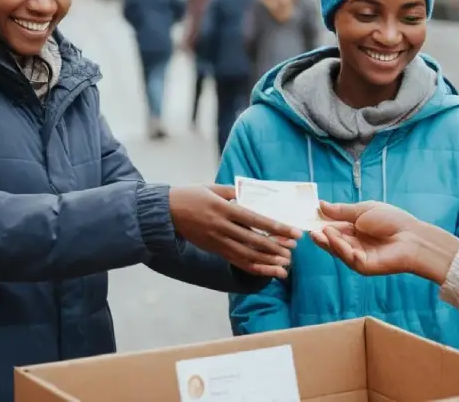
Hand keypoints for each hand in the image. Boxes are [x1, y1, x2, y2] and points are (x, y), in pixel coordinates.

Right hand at [169, 185, 301, 278]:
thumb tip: (256, 193)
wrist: (165, 212)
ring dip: (267, 261)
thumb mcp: (212, 188)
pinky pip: (235, 261)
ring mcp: (216, 240)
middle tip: (293, 251)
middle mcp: (221, 227)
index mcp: (223, 208)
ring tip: (284, 266)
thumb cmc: (191, 196)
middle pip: (253, 240)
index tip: (293, 232)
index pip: (256, 220)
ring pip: (246, 255)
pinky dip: (252, 267)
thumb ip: (234, 191)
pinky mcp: (213, 249)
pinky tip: (266, 271)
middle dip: (275, 247)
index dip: (276, 228)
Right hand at [310, 201, 458, 284]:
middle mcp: (354, 244)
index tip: (308, 217)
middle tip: (308, 228)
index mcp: (355, 229)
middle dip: (321, 235)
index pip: (334, 227)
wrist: (413, 236)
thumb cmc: (392, 220)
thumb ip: (342, 211)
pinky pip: (347, 257)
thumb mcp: (364, 210)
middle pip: (333, 240)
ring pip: (337, 250)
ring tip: (321, 231)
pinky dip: (339, 247)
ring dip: (328, 240)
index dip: (321, 223)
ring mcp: (358, 256)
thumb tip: (320, 205)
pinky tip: (333, 237)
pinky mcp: (363, 266)